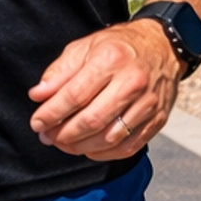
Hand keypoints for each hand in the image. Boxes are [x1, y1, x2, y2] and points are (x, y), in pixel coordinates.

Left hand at [27, 19, 180, 160]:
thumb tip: (38, 95)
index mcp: (111, 59)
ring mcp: (148, 103)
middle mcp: (132, 82)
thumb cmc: (119, 47)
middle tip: (48, 136)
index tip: (37, 123)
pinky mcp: (158, 120)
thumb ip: (59, 72)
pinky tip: (89, 148)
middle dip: (63, 134)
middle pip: (91, 120)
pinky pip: (128, 147)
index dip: (51, 113)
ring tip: (64, 143)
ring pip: (108, 138)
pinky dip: (104, 153)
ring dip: (80, 147)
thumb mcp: (85, 48)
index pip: (74, 95)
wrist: (163, 46)